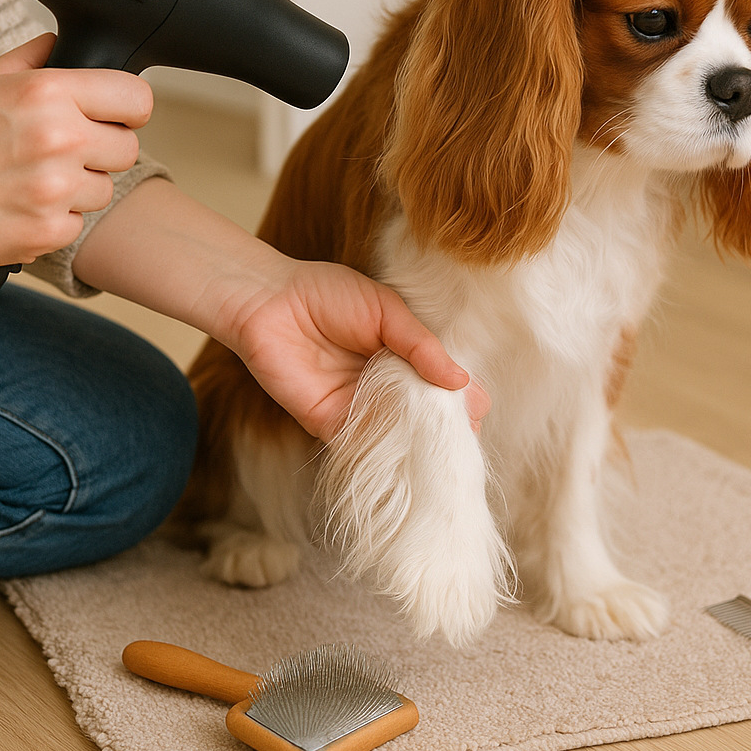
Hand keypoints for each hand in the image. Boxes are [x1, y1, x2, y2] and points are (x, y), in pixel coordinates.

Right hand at [0, 34, 151, 265]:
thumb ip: (30, 64)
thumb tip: (60, 45)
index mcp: (46, 94)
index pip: (136, 98)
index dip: (128, 109)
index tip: (115, 115)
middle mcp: (58, 138)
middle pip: (127, 148)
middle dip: (99, 151)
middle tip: (57, 151)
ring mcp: (56, 188)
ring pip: (105, 188)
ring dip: (77, 186)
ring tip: (30, 177)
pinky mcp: (51, 229)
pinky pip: (79, 220)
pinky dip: (55, 217)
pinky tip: (22, 203)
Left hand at [73, 178, 489, 441]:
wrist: (269, 302)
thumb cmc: (327, 294)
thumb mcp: (387, 310)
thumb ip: (421, 345)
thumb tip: (460, 382)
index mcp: (404, 355)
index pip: (442, 384)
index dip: (463, 399)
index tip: (480, 410)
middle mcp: (387, 386)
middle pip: (425, 416)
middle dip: (446, 429)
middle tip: (467, 439)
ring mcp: (361, 408)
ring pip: (399, 436)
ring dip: (420, 445)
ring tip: (444, 455)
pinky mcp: (331, 425)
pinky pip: (364, 447)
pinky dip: (385, 454)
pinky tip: (406, 457)